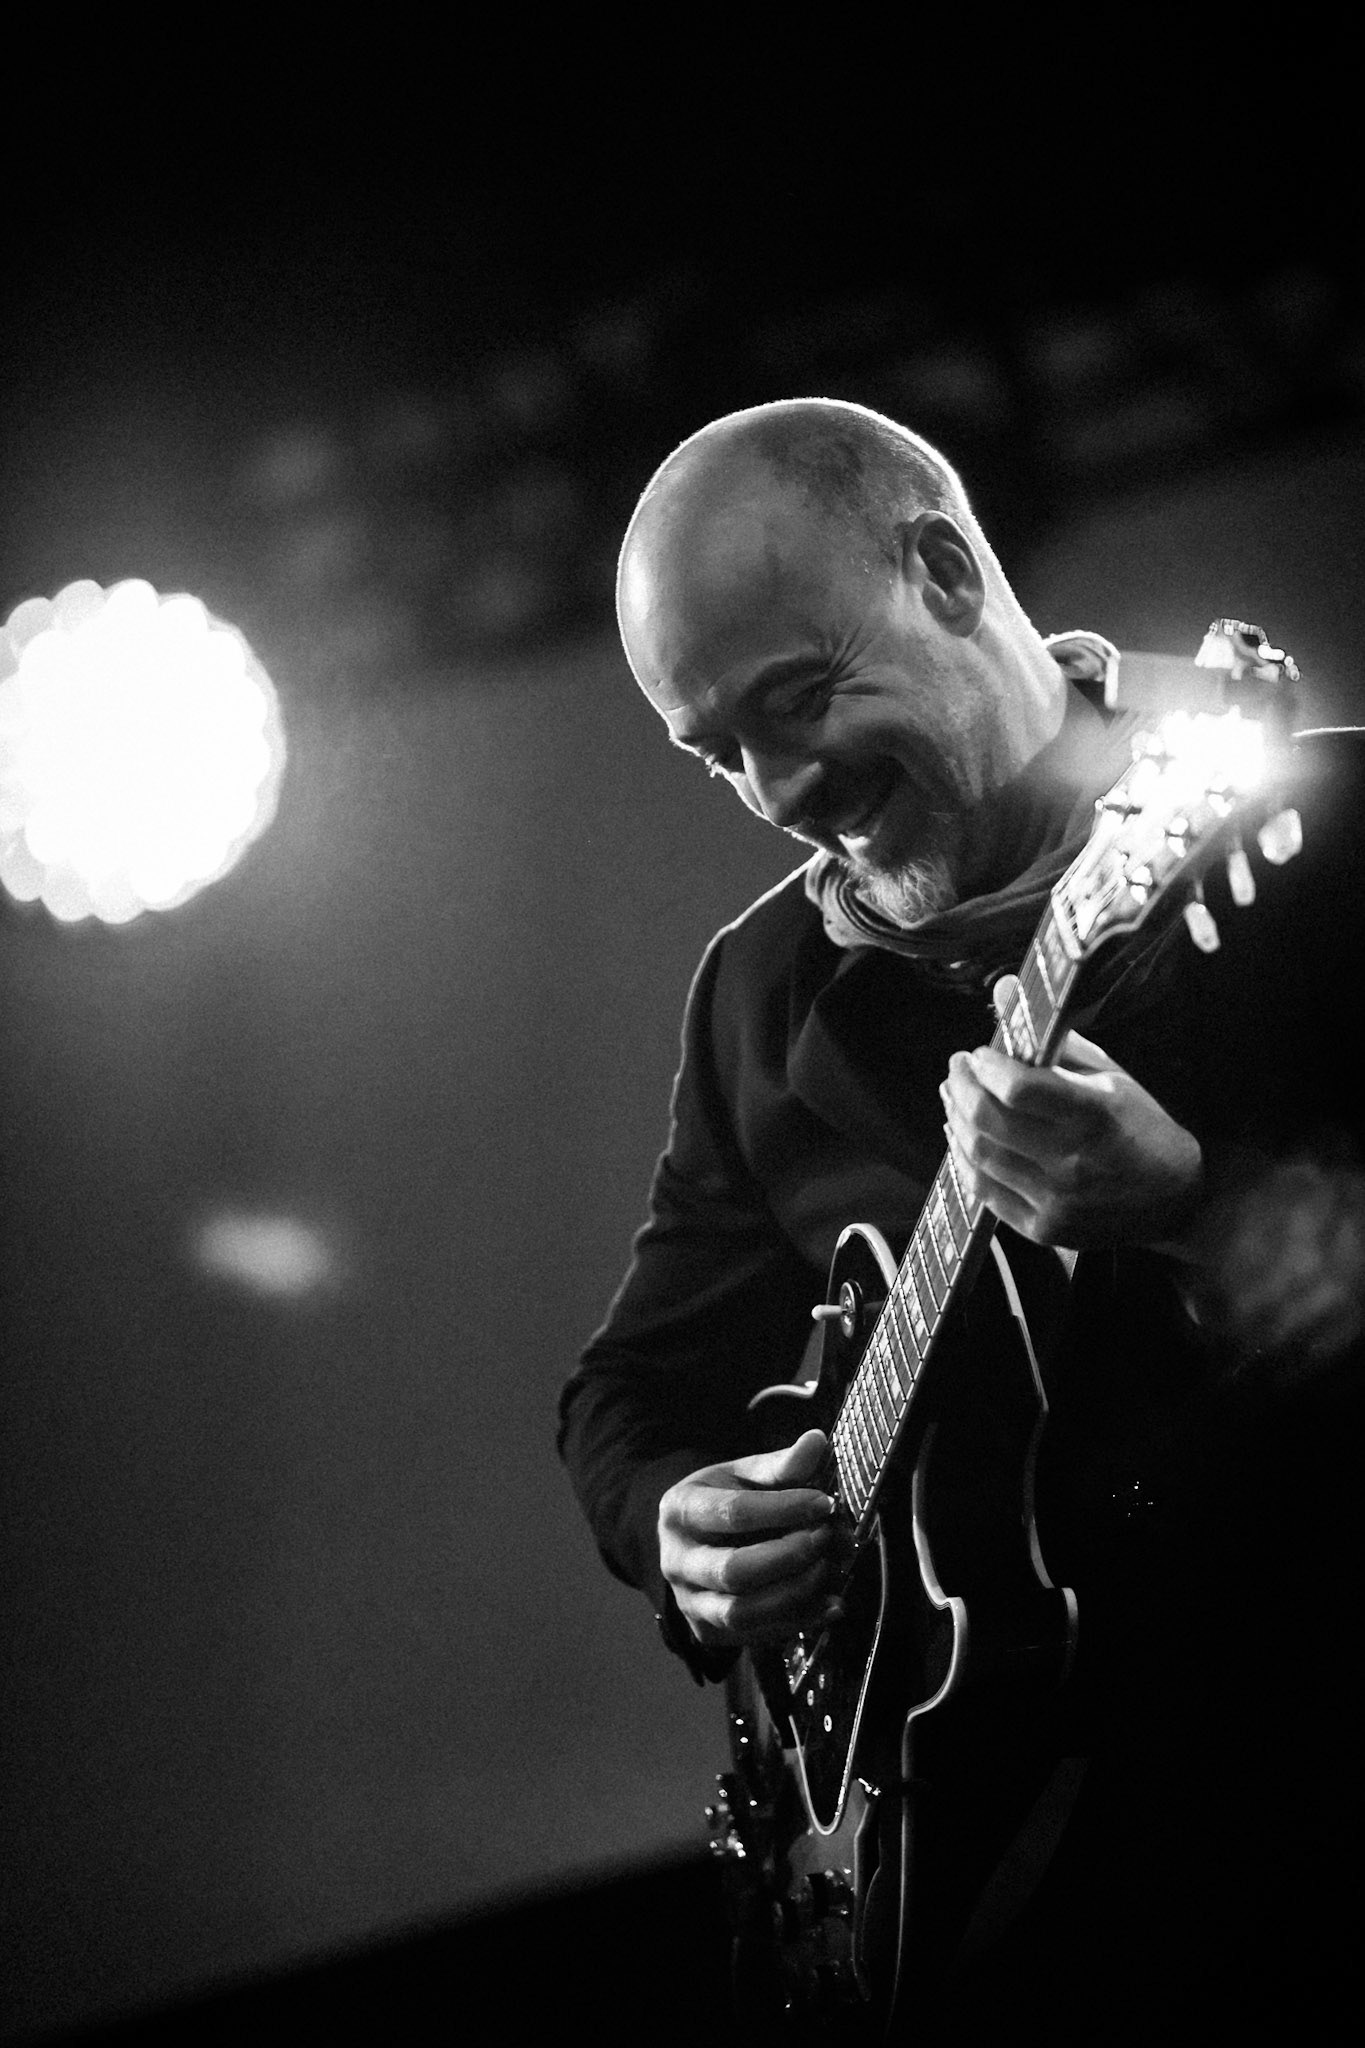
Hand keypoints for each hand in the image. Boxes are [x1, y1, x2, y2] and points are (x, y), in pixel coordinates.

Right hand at [658, 1428, 848, 1650]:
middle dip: (789, 1557)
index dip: (784, 1509)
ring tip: (830, 1571)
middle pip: (733, 1570)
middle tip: (827, 1538)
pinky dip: (797, 1622)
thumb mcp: (743, 1474)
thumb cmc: (723, 1500)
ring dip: (795, 1594)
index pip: (734, 1512)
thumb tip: (817, 1443)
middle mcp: (676, 1560)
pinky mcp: (708, 1631)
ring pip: (740, 1611)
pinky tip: (830, 1603)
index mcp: (681, 1510)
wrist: (692, 1540)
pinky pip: (754, 1636)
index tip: (825, 1502)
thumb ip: (780, 1465)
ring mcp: (689, 1601)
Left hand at [940, 976, 1202, 1250]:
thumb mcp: (1109, 1075)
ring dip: (955, 1119)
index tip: (979, 1053)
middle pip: (988, 1120)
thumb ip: (1054, 1038)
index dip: (986, 1066)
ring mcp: (1056, 1201)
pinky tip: (963, 1135)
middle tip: (958, 1068)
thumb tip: (1004, 990)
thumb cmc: (1140, 1127)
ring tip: (955, 1095)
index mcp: (1094, 1117)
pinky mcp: (1043, 1229)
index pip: (1017, 1088)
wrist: (1174, 1200)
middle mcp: (1072, 1162)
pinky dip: (965, 1158)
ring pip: (978, 1155)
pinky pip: (984, 1191)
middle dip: (960, 1087)